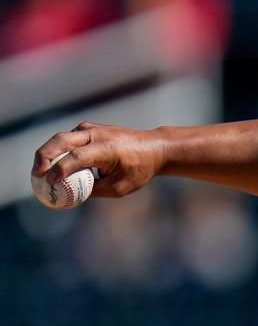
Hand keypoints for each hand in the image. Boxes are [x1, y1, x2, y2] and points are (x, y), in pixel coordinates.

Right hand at [32, 122, 165, 197]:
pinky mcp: (88, 129)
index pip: (77, 157)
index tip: (50, 182)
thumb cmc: (139, 170)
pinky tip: (50, 165)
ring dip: (46, 153)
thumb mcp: (120, 187)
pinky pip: (67, 138)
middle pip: (62, 141)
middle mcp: (97, 134)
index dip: (61, 169)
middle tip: (36, 175)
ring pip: (61, 137)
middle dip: (44, 157)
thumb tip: (71, 197)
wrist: (154, 147)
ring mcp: (92, 129)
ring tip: (38, 172)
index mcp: (107, 148)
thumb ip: (95, 191)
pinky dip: (56, 150)